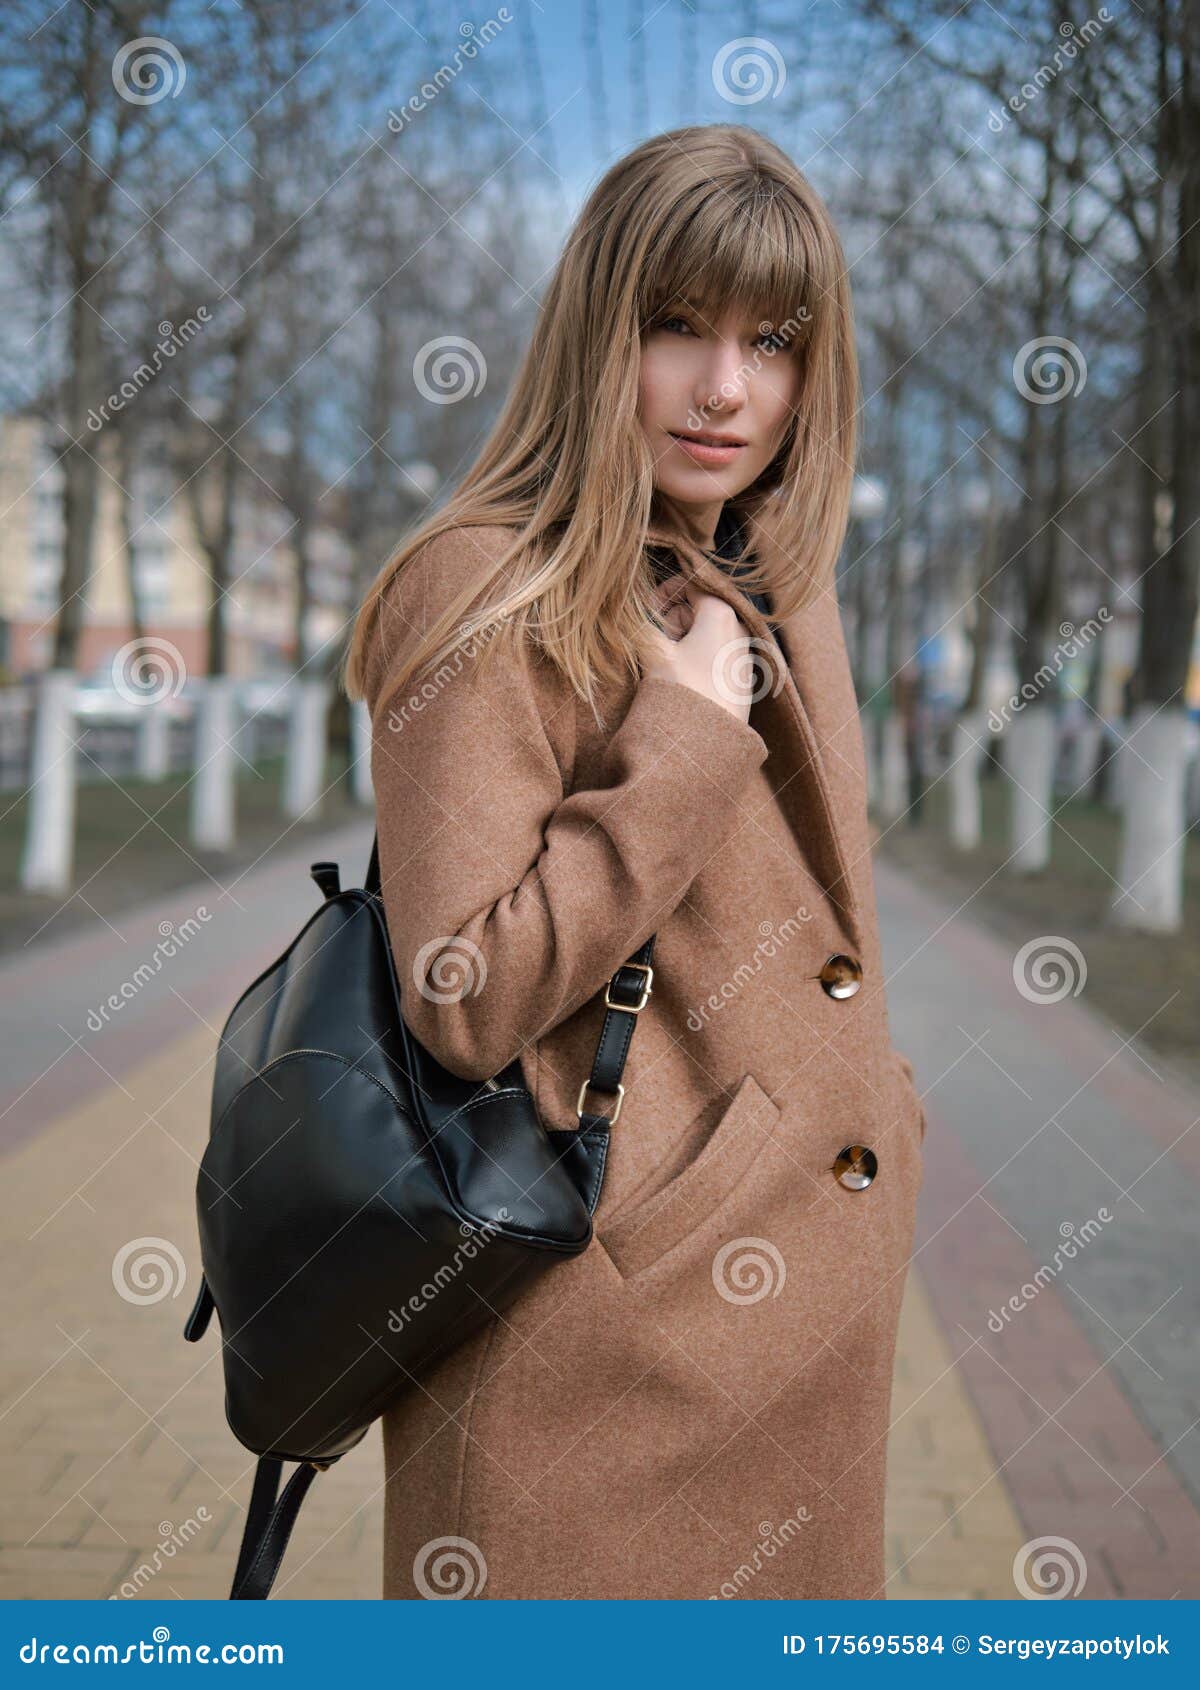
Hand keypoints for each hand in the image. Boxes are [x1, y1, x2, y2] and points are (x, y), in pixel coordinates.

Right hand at [643, 579, 754, 725]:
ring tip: (667, 663)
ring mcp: (742, 653)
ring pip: (704, 632)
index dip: (663, 592)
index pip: (689, 585)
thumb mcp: (655, 653)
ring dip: (682, 640)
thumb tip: (629, 609)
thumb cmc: (685, 691)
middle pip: (697, 609)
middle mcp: (738, 627)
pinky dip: (695, 657)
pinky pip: (714, 653)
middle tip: (656, 640)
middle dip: (672, 619)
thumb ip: (642, 624)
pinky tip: (683, 677)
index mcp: (721, 613)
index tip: (645, 607)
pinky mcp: (740, 676)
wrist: (712, 741)